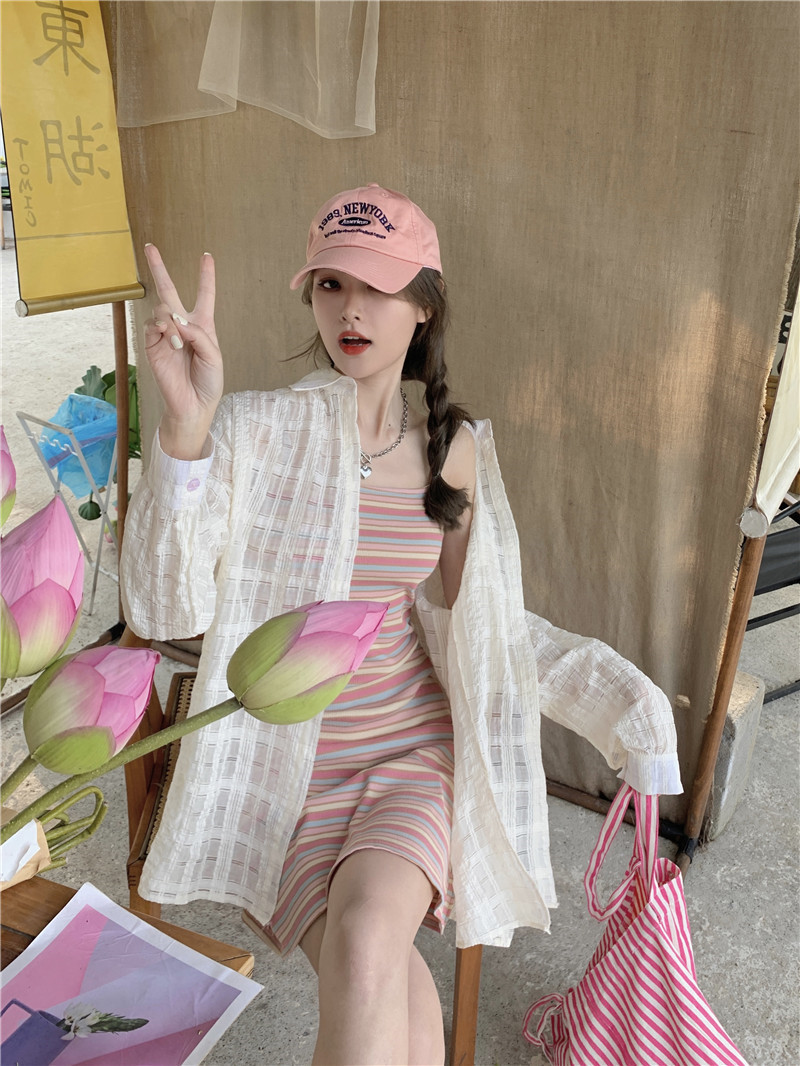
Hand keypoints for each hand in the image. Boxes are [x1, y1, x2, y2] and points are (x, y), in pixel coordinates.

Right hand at [144, 245, 223, 458]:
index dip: (206, 276)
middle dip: (159, 268)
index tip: (206, 256)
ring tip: (178, 340)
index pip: (204, 296)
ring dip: (170, 319)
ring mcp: (164, 335)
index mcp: (202, 326)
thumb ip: (198, 334)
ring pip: (161, 308)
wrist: (192, 405)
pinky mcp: (152, 345)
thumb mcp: (213, 356)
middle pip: (168, 291)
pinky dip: (163, 329)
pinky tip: (171, 342)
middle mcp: (182, 326)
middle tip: (149, 246)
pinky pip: (152, 325)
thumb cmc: (208, 382)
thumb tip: (175, 320)